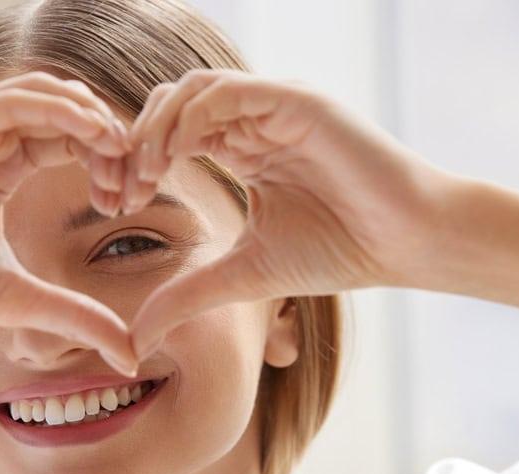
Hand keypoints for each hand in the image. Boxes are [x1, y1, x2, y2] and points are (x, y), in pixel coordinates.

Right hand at [0, 71, 138, 374]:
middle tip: (134, 173)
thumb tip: (130, 355)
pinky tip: (90, 129)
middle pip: (69, 115)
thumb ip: (77, 317)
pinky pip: (11, 100)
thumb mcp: (20, 299)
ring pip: (45, 94)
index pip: (74, 143)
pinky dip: (56, 106)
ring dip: (90, 114)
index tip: (128, 199)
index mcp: (7, 169)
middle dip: (110, 138)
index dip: (110, 162)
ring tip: (118, 145)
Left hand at [120, 69, 455, 360]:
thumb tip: (136, 338)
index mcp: (243, 150)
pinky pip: (227, 91)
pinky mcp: (296, 101)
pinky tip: (177, 158)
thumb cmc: (340, 252)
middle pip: (169, 106)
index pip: (169, 136)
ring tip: (143, 176)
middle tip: (116, 190)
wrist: (406, 243)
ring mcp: (274, 107)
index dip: (134, 164)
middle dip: (133, 143)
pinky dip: (191, 118)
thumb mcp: (245, 275)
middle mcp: (254, 122)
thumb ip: (189, 293)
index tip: (113, 205)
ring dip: (156, 128)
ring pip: (191, 90)